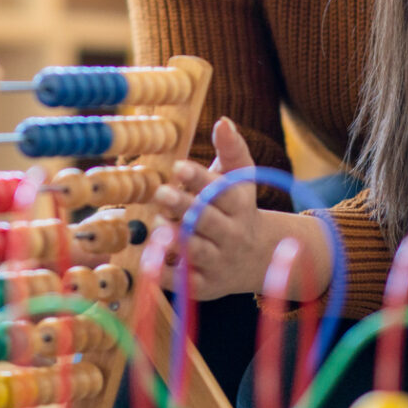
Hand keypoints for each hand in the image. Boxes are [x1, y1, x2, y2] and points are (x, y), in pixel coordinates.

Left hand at [152, 117, 269, 299]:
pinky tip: (149, 258)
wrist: (259, 258)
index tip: (178, 167)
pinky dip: (167, 272)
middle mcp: (232, 235)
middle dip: (184, 207)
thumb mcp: (241, 179)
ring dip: (177, 239)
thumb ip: (231, 149)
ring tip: (157, 225)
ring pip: (198, 252)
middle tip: (160, 192)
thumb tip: (222, 121)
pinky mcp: (206, 287)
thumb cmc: (238, 208)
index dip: (199, 179)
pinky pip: (185, 282)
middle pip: (207, 221)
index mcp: (239, 206)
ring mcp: (219, 262)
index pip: (220, 192)